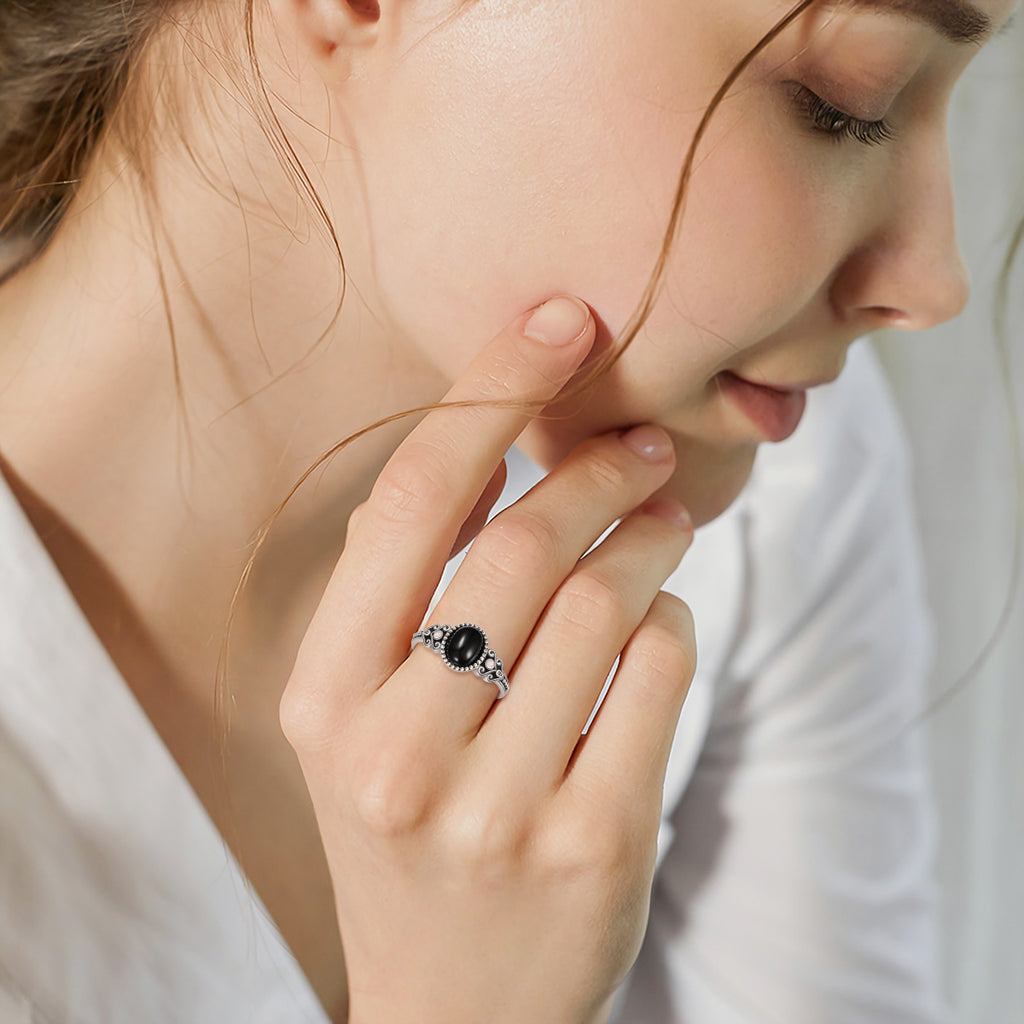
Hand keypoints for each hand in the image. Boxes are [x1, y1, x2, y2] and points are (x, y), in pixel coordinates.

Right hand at [281, 296, 696, 1023]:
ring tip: (663, 519)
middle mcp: (396, 751)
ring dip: (650, 535)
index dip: (491, 392)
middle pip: (524, 542)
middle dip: (598, 468)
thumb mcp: (361, 720)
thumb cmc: (412, 833)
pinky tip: (655, 622)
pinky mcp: (594, 844)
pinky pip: (661, 668)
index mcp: (324, 699)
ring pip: (608, 597)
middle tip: (640, 444)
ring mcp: (497, 806)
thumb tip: (483, 449)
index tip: (560, 322)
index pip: (411, 503)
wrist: (457, 1006)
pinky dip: (671, 619)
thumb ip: (398, 589)